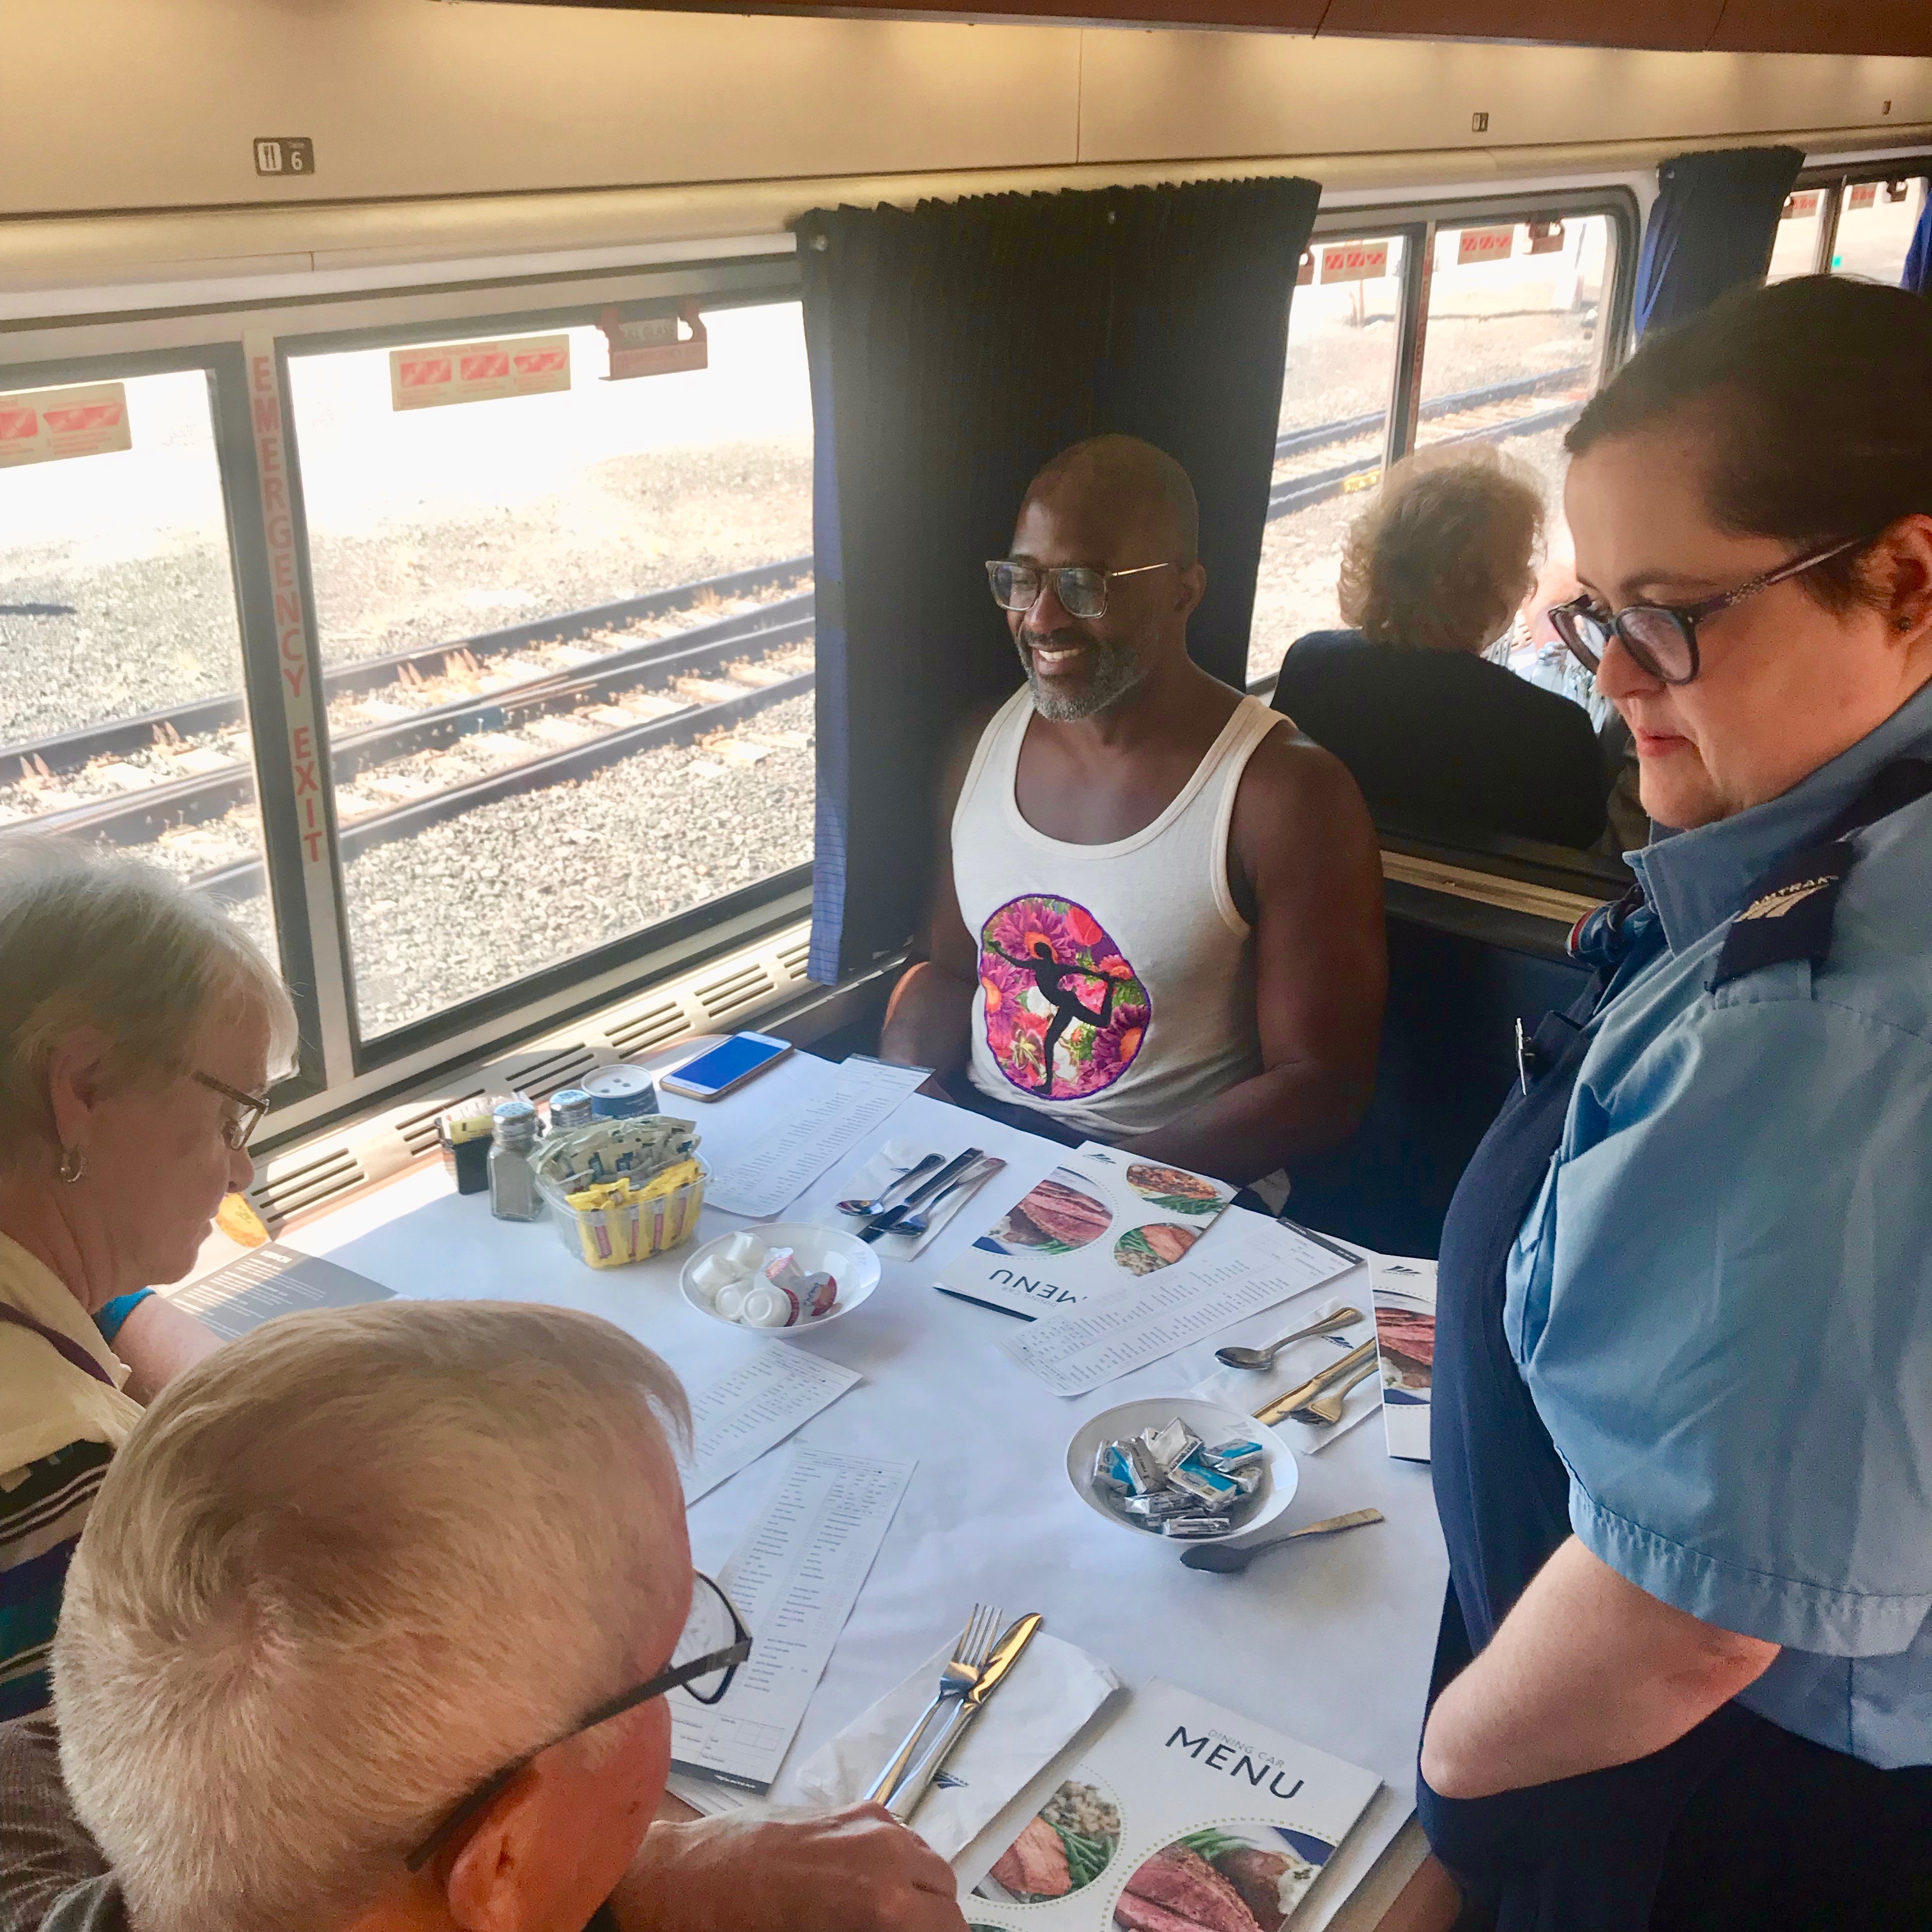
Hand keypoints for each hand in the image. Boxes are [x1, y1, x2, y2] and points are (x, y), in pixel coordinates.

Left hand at [611, 1803, 968, 1931]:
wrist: (684, 1877)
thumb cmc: (740, 1929)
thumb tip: (895, 1926)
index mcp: (883, 1901)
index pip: (950, 1925)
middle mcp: (885, 1851)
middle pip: (944, 1888)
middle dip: (933, 1916)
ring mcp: (866, 1822)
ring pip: (924, 1856)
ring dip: (918, 1887)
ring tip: (887, 1916)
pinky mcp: (844, 1808)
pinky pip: (895, 1834)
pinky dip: (896, 1859)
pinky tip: (866, 1884)